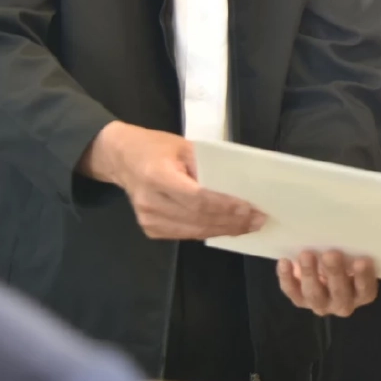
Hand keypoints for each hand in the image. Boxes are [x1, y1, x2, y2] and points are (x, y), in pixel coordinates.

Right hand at [78, 122, 264, 239]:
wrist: (121, 158)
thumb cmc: (155, 147)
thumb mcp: (184, 146)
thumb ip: (208, 165)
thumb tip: (239, 184)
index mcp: (157, 175)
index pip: (197, 198)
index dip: (225, 206)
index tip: (250, 208)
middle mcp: (151, 202)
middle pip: (198, 218)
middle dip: (232, 222)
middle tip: (259, 220)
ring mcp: (148, 219)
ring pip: (194, 231)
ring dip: (224, 230)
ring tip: (249, 226)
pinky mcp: (150, 229)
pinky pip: (186, 234)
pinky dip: (209, 231)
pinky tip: (227, 227)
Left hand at [277, 251, 377, 316]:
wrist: (326, 267)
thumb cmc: (348, 258)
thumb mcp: (355, 255)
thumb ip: (356, 249)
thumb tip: (357, 225)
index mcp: (362, 293)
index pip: (366, 290)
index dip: (364, 277)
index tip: (362, 260)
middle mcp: (343, 303)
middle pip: (340, 293)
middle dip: (335, 273)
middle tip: (331, 254)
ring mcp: (321, 304)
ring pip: (315, 294)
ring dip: (310, 274)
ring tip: (306, 254)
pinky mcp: (301, 300)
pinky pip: (293, 292)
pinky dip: (287, 278)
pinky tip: (285, 262)